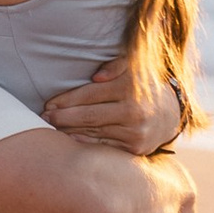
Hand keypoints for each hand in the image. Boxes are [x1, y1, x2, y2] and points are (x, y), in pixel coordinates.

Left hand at [42, 56, 187, 155]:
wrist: (170, 113)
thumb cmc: (142, 85)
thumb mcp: (133, 67)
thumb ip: (114, 65)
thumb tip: (96, 76)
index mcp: (131, 86)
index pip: (89, 94)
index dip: (65, 99)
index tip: (48, 103)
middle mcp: (134, 110)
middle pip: (88, 115)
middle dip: (62, 117)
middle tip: (43, 117)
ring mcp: (135, 131)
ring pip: (93, 131)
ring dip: (69, 129)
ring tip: (52, 127)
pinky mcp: (135, 147)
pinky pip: (102, 144)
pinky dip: (84, 141)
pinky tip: (69, 137)